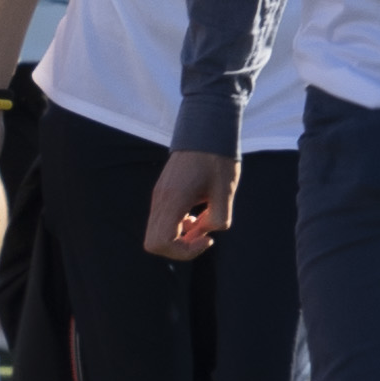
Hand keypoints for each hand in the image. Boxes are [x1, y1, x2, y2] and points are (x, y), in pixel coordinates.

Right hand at [145, 146, 234, 261]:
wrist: (205, 129)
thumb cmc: (217, 158)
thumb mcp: (226, 191)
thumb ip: (218, 218)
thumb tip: (206, 231)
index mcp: (173, 199)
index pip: (161, 243)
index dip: (184, 251)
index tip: (207, 239)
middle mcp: (160, 199)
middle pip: (153, 244)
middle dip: (180, 249)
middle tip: (204, 236)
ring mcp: (158, 196)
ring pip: (155, 233)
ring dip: (178, 238)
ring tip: (202, 224)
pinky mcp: (162, 193)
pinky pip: (161, 221)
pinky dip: (176, 227)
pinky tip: (195, 216)